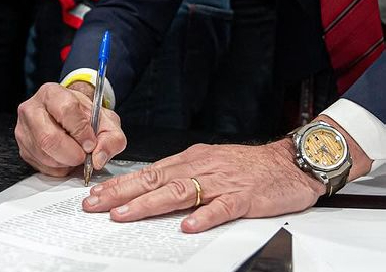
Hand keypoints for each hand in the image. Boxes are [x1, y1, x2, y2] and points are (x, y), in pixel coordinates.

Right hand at [15, 82, 126, 177]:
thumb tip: (98, 158)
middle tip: (84, 156)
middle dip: (72, 153)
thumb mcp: (107, 121)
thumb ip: (111, 138)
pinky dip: (59, 168)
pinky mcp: (23, 149)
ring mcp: (24, 130)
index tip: (91, 143)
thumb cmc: (86, 117)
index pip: (66, 110)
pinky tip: (67, 159)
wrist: (72, 118)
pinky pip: (41, 166)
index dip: (81, 131)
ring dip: (66, 162)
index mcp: (53, 94)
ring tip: (77, 155)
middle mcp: (32, 109)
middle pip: (49, 138)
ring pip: (44, 155)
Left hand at [83, 140, 324, 232]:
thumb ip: (185, 175)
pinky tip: (189, 226)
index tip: (94, 194)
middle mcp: (203, 167)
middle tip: (96, 205)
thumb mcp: (213, 163)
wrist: (291, 162)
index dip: (121, 183)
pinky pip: (222, 207)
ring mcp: (223, 182)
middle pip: (157, 180)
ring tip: (127, 215)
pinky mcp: (245, 197)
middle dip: (123, 193)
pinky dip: (204, 216)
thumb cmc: (253, 166)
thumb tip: (151, 190)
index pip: (149, 172)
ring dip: (151, 204)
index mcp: (194, 160)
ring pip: (181, 191)